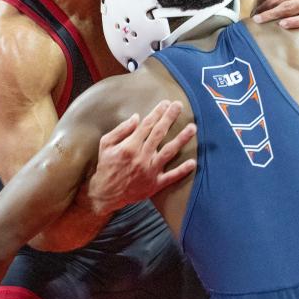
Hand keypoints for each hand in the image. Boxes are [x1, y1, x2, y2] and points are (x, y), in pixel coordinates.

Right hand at [81, 100, 196, 215]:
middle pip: (159, 133)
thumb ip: (121, 130)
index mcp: (129, 146)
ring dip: (181, 139)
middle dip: (170, 118)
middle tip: (179, 106)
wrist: (106, 194)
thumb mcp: (105, 145)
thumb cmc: (106, 166)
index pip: (147, 125)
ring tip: (192, 128)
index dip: (157, 112)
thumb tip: (137, 117)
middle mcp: (141, 157)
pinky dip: (182, 170)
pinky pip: (171, 177)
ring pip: (169, 152)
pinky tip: (193, 162)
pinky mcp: (155, 184)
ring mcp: (150, 171)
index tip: (165, 103)